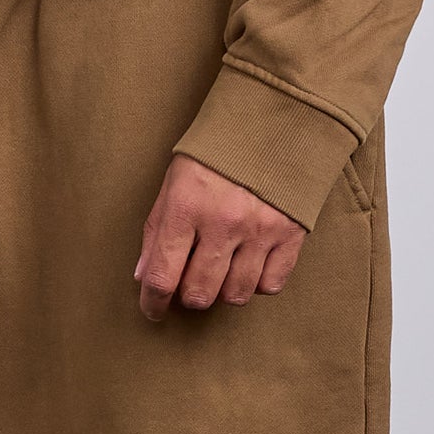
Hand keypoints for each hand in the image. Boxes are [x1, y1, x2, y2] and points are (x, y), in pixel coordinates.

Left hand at [134, 153, 305, 321]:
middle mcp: (223, 221)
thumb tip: (143, 276)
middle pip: (199, 293)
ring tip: (220, 269)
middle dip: (188, 295)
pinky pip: (270, 285)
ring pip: (235, 296)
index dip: (152, 302)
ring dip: (222, 290)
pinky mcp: (290, 234)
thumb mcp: (174, 182)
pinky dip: (257, 283)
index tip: (152, 309)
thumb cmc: (214, 155)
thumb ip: (157, 231)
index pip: (162, 275)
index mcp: (186, 205)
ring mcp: (260, 230)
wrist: (271, 124)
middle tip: (189, 281)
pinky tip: (249, 265)